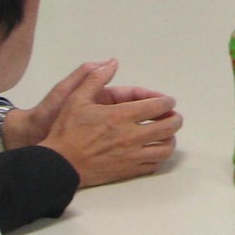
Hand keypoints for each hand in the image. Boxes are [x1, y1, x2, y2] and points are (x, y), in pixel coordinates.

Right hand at [33, 60, 180, 187]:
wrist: (58, 165)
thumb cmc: (66, 131)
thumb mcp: (76, 98)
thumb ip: (95, 78)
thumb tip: (112, 63)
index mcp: (120, 116)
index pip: (157, 106)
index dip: (167, 102)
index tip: (168, 101)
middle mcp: (130, 136)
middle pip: (168, 127)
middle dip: (175, 119)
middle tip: (174, 116)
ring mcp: (131, 155)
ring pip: (165, 149)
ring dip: (171, 139)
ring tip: (168, 134)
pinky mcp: (128, 171)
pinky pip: (153, 165)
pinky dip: (159, 157)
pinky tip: (154, 150)